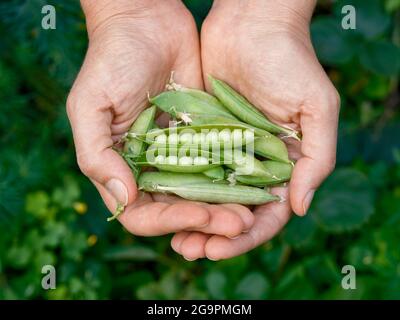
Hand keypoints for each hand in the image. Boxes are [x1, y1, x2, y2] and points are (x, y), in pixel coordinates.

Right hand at [67, 0, 253, 237]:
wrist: (148, 22)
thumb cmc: (111, 60)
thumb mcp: (90, 107)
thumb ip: (97, 156)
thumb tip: (124, 198)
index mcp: (121, 169)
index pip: (142, 214)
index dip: (169, 222)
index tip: (199, 215)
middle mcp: (151, 169)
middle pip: (179, 210)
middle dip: (207, 222)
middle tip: (238, 224)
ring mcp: (180, 154)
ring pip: (205, 194)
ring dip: (227, 207)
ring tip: (252, 213)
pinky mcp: (205, 136)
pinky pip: (222, 164)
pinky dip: (237, 178)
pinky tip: (259, 186)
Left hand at [171, 0, 339, 259]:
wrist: (252, 23)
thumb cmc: (291, 61)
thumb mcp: (316, 108)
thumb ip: (317, 159)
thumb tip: (300, 208)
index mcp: (284, 165)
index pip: (267, 214)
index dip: (245, 236)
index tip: (219, 247)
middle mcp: (254, 164)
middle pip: (233, 212)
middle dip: (212, 234)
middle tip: (189, 250)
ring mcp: (226, 150)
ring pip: (208, 196)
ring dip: (191, 218)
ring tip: (172, 239)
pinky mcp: (202, 134)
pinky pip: (189, 167)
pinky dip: (178, 188)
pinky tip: (161, 203)